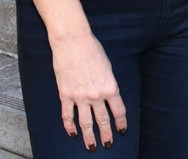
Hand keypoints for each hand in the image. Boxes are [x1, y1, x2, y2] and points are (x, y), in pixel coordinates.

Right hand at [51, 30, 127, 150]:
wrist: (73, 42)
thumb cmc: (92, 49)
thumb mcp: (107, 67)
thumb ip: (108, 83)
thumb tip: (108, 96)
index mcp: (110, 86)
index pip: (118, 110)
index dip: (120, 122)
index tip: (122, 130)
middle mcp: (96, 95)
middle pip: (102, 120)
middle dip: (106, 134)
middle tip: (108, 144)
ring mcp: (80, 96)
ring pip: (85, 123)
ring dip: (89, 137)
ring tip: (91, 147)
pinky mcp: (65, 95)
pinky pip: (67, 115)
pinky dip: (70, 127)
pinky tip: (72, 134)